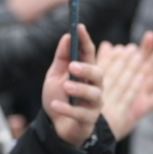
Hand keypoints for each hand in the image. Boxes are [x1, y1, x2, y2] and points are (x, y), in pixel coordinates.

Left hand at [40, 25, 104, 146]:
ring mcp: (93, 104)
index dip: (85, 40)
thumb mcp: (55, 76)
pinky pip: (80, 114)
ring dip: (80, 89)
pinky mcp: (88, 120)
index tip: (79, 27)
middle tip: (72, 66)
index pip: (88, 53)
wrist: (54, 126)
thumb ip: (61, 58)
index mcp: (86, 72)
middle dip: (87, 68)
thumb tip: (66, 36)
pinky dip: (67, 109)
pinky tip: (55, 105)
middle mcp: (94, 86)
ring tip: (66, 86)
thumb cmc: (58, 98)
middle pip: (98, 74)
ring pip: (93, 94)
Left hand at [95, 32, 152, 139]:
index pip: (139, 59)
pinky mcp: (142, 109)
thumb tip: (107, 45)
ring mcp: (141, 97)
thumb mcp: (99, 80)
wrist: (92, 126)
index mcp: (127, 78)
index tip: (149, 35)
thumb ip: (104, 63)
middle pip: (150, 66)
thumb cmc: (94, 102)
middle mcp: (136, 87)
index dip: (146, 47)